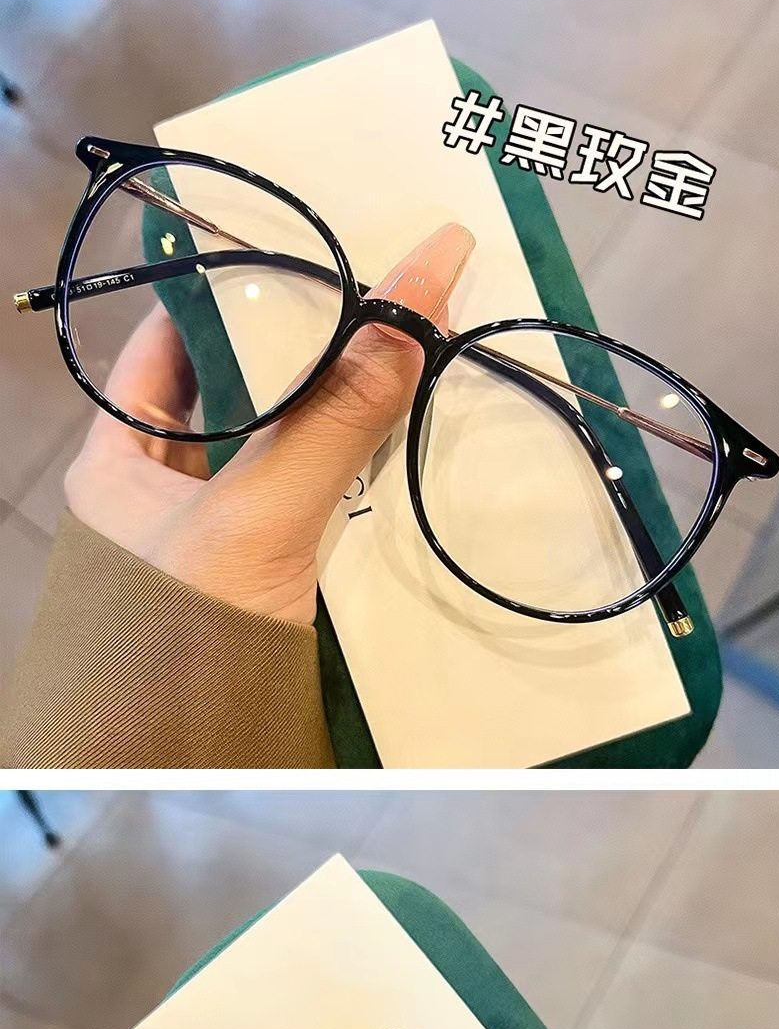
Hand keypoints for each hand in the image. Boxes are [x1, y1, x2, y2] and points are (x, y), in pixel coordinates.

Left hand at [65, 226, 474, 624]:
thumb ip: (332, 416)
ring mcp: (212, 544)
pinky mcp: (263, 586)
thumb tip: (414, 298)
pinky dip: (346, 477)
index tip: (296, 255)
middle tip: (366, 297)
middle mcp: (158, 498)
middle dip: (298, 352)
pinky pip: (305, 508)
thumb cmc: (185, 638)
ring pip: (275, 454)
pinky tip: (393, 444)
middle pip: (231, 398)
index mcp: (115, 465)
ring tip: (394, 352)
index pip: (167, 350)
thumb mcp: (257, 517)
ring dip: (332, 415)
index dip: (227, 298)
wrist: (193, 773)